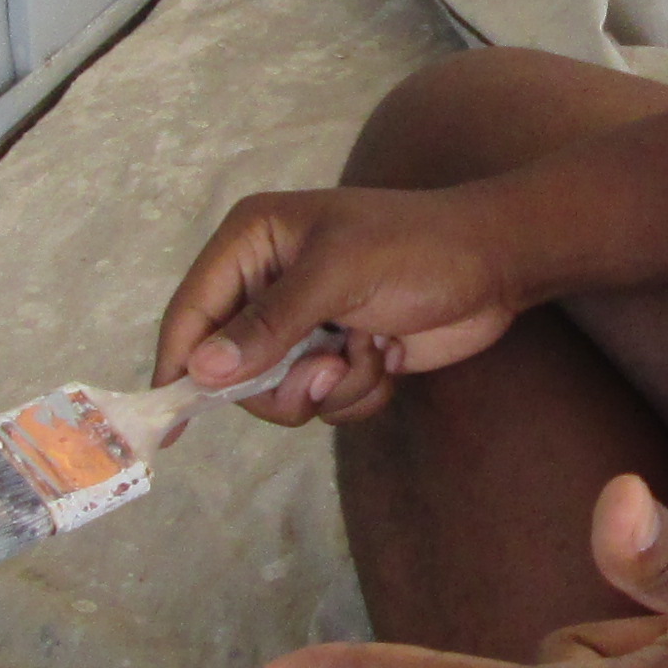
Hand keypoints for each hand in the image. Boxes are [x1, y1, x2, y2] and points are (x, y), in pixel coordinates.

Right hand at [152, 180, 537, 425]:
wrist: (499, 265)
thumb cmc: (418, 247)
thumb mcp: (338, 277)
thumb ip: (269, 324)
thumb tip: (202, 370)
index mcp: (253, 242)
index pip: (193, 312)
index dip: (178, 366)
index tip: (169, 425)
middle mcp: (270, 283)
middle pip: (232, 368)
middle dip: (282, 384)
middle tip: (326, 371)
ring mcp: (306, 322)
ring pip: (280, 394)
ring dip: (331, 387)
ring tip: (370, 349)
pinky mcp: (342, 354)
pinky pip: (324, 403)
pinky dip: (359, 393)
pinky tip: (391, 356)